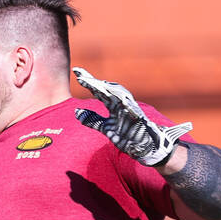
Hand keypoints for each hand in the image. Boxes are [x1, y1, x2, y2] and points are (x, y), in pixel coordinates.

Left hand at [72, 66, 191, 165]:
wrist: (145, 147)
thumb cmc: (127, 136)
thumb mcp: (106, 128)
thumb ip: (93, 119)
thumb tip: (76, 112)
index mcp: (113, 105)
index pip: (98, 91)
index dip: (88, 82)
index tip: (76, 72)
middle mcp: (121, 103)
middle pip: (106, 88)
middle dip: (93, 81)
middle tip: (78, 73)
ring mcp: (130, 108)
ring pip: (118, 94)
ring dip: (105, 87)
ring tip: (91, 83)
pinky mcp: (139, 117)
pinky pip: (132, 107)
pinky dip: (124, 101)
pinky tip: (115, 96)